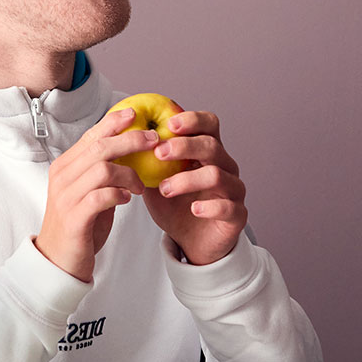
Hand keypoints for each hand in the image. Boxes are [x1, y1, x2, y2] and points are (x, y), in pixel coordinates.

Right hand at [33, 108, 157, 281]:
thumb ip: (103, 171)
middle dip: (130, 141)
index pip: (90, 136)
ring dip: (129, 174)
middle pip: (99, 148)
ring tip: (140, 186)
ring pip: (102, 170)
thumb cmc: (79, 224)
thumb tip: (131, 150)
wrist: (58, 260)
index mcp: (65, 166)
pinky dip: (118, 194)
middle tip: (153, 142)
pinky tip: (127, 199)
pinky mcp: (74, 218)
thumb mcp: (89, 191)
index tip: (135, 114)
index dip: (113, 122)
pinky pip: (100, 197)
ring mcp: (66, 197)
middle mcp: (62, 177)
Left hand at [139, 109, 246, 264]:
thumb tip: (124, 138)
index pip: (209, 124)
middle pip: (212, 146)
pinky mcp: (237, 216)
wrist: (191, 242)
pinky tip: (193, 209)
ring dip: (187, 179)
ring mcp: (234, 190)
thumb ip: (146, 161)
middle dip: (184, 146)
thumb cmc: (174, 206)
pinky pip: (228, 207)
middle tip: (158, 153)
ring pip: (217, 175)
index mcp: (208, 151)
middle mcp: (226, 166)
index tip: (168, 124)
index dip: (192, 120)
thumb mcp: (155, 180)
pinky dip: (209, 206)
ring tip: (164, 189)